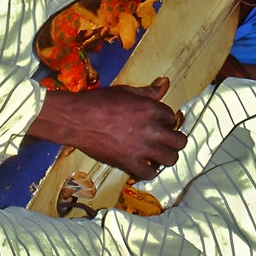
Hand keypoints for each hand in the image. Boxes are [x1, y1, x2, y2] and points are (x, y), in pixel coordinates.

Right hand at [32, 77, 186, 180]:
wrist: (76, 118)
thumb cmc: (99, 101)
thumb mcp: (126, 91)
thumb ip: (149, 91)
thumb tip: (165, 83)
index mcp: (152, 109)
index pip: (171, 117)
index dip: (166, 120)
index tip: (160, 123)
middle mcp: (151, 130)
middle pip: (179, 141)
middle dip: (175, 140)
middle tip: (166, 140)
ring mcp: (142, 148)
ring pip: (170, 159)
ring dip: (167, 156)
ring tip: (160, 154)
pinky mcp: (129, 163)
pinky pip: (149, 173)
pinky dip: (149, 171)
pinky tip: (145, 165)